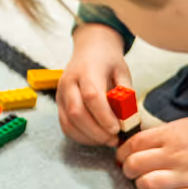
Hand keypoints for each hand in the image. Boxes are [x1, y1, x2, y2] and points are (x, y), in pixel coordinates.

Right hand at [57, 24, 131, 144]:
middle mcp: (69, 81)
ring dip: (88, 137)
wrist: (90, 47)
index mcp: (87, 70)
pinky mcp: (59, 103)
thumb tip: (129, 121)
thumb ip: (125, 95)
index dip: (103, 116)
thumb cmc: (108, 60)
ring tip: (106, 140)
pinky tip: (94, 138)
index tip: (117, 129)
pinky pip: (65, 125)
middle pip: (77, 112)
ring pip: (68, 122)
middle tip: (114, 140)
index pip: (92, 96)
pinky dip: (79, 136)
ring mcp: (61, 93)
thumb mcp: (122, 71)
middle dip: (96, 131)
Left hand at [117, 111, 187, 188]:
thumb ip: (161, 137)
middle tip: (134, 172)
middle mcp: (174, 154)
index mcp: (169, 135)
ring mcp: (185, 174)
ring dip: (144, 186)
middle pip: (134, 165)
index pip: (133, 144)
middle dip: (129, 170)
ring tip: (150, 184)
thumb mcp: (185, 126)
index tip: (122, 157)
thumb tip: (135, 149)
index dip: (122, 153)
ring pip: (147, 184)